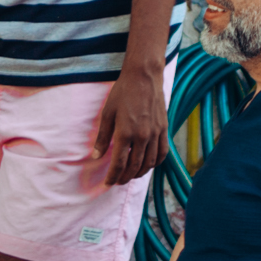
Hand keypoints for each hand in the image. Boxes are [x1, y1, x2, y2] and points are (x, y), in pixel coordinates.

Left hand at [94, 66, 168, 186]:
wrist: (144, 77)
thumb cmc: (122, 92)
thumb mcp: (107, 113)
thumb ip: (103, 137)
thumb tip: (96, 156)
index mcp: (126, 133)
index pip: (119, 163)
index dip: (113, 176)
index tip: (108, 183)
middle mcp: (142, 136)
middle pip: (135, 166)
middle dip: (125, 177)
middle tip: (117, 182)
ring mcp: (155, 133)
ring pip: (149, 162)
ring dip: (139, 173)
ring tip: (131, 176)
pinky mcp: (164, 129)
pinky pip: (162, 152)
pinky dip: (156, 162)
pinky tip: (149, 165)